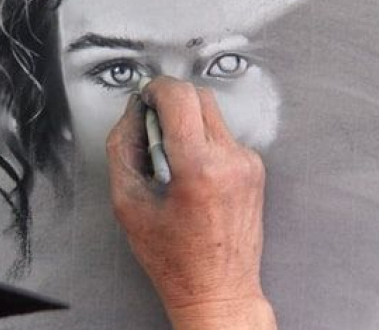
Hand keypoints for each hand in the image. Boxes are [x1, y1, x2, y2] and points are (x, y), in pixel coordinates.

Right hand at [106, 76, 275, 329]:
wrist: (219, 290)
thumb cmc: (175, 259)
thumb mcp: (128, 204)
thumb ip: (123, 148)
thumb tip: (132, 113)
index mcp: (199, 167)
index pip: (179, 96)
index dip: (155, 89)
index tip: (144, 98)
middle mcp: (231, 160)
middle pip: (199, 96)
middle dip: (171, 103)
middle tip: (153, 129)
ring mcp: (248, 163)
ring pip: (212, 114)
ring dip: (187, 123)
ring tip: (172, 161)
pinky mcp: (255, 169)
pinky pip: (223, 136)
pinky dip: (202, 143)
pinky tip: (190, 174)